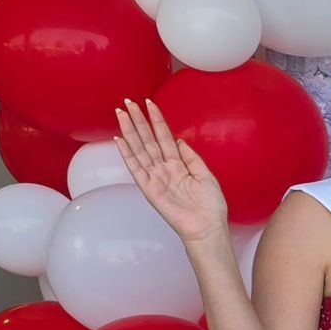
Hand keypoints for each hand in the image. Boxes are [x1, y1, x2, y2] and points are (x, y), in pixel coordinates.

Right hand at [113, 98, 228, 245]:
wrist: (207, 227)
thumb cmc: (211, 205)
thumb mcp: (206, 176)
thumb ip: (192, 158)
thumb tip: (179, 140)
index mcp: (179, 164)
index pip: (164, 137)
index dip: (157, 120)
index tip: (149, 103)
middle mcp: (164, 168)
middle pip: (148, 139)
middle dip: (138, 120)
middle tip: (128, 102)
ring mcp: (155, 177)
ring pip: (139, 149)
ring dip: (129, 131)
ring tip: (120, 113)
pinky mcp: (149, 188)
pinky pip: (136, 168)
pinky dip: (127, 154)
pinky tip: (120, 140)